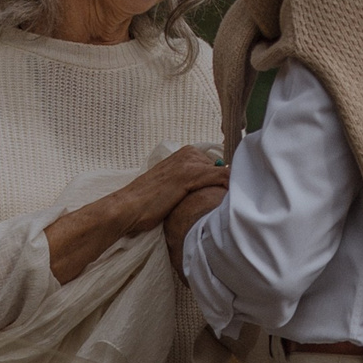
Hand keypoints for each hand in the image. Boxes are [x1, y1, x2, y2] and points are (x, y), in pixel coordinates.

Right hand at [47, 147, 226, 283]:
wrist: (128, 208)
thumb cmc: (148, 203)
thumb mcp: (173, 188)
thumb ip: (189, 184)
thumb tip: (212, 190)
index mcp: (184, 154)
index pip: (217, 165)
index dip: (225, 180)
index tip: (234, 192)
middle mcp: (189, 154)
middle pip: (223, 168)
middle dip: (228, 184)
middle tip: (232, 200)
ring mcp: (190, 163)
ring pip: (224, 172)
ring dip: (230, 188)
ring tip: (234, 203)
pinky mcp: (190, 175)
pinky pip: (221, 177)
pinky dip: (230, 186)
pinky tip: (234, 198)